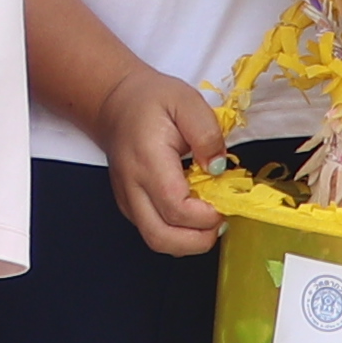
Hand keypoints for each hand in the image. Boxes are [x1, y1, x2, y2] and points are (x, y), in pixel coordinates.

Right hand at [96, 66, 225, 255]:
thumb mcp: (187, 101)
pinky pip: (155, 232)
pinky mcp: (130, 207)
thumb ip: (206, 134)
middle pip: (162, 238)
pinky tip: (194, 212)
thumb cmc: (151, 100)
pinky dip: (179, 233)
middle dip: (199, 239)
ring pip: (157, 241)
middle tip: (221, 219)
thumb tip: (219, 169)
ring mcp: (128, 201)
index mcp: (147, 161)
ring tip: (209, 217)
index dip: (206, 215)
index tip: (226, 200)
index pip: (176, 208)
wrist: (115, 103)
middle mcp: (133, 187)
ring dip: (189, 240)